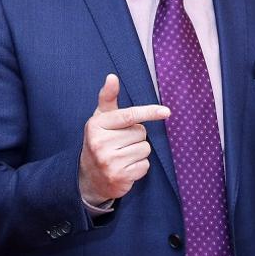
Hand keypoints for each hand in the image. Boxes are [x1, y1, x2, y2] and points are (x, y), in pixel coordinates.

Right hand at [78, 74, 170, 204]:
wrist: (88, 178)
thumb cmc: (99, 141)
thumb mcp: (101, 119)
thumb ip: (108, 98)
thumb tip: (112, 77)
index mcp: (96, 125)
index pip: (129, 115)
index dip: (149, 112)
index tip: (166, 112)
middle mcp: (100, 143)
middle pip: (141, 133)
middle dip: (135, 137)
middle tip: (120, 143)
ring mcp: (109, 162)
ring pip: (145, 149)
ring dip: (138, 152)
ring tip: (122, 155)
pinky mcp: (119, 177)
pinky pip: (145, 166)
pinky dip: (139, 167)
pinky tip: (125, 168)